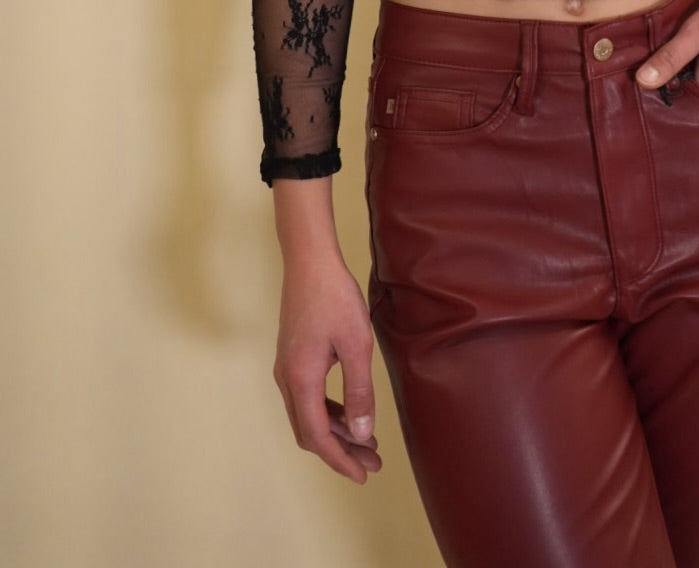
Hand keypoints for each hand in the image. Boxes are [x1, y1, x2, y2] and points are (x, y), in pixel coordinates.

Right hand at [274, 256, 381, 483]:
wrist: (309, 262)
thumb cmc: (334, 298)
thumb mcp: (356, 345)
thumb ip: (359, 391)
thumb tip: (363, 434)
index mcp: (301, 380)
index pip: (318, 437)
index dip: (340, 461)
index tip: (363, 475)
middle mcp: (287, 380)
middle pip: (310, 431)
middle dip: (340, 451)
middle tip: (372, 462)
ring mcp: (287, 369)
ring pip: (308, 416)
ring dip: (336, 432)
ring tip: (367, 440)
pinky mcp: (292, 358)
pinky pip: (307, 398)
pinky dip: (328, 412)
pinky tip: (350, 411)